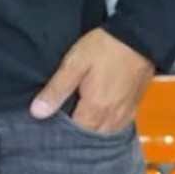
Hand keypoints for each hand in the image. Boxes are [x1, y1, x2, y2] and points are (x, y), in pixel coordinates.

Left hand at [30, 27, 154, 133]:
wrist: (137, 37)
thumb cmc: (105, 48)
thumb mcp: (74, 65)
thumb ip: (56, 90)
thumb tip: (37, 112)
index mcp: (95, 109)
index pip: (74, 134)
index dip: (61, 130)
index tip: (51, 122)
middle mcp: (113, 117)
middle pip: (90, 136)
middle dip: (76, 132)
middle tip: (63, 118)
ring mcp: (125, 113)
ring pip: (105, 133)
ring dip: (92, 129)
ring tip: (79, 115)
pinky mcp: (133, 106)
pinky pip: (118, 125)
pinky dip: (106, 124)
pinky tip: (97, 113)